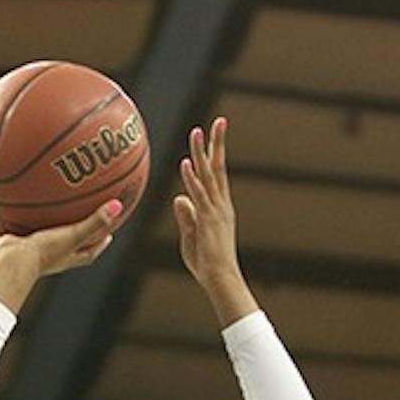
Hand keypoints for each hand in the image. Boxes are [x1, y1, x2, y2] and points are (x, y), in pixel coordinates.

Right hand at [0, 201, 122, 313]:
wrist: (15, 264)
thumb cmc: (46, 252)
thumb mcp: (73, 234)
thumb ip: (95, 220)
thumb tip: (119, 205)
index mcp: (66, 257)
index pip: (89, 252)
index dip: (100, 243)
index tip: (110, 234)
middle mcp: (49, 257)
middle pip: (63, 246)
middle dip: (70, 235)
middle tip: (79, 219)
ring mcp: (27, 253)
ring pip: (30, 239)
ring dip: (30, 228)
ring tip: (29, 211)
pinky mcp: (7, 249)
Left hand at [174, 118, 240, 289]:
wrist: (220, 278)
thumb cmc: (206, 263)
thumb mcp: (191, 236)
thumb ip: (186, 216)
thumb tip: (179, 197)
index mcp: (219, 207)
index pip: (218, 174)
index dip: (215, 154)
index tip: (213, 134)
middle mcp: (221, 204)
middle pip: (219, 167)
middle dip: (217, 144)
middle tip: (218, 121)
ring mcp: (216, 210)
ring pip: (209, 175)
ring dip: (202, 153)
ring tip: (197, 131)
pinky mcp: (209, 220)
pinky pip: (199, 194)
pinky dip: (192, 178)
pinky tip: (186, 163)